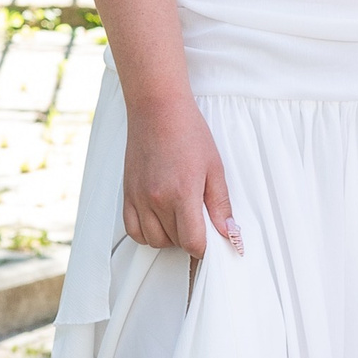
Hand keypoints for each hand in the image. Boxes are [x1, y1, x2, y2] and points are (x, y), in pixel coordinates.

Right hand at [121, 92, 240, 256]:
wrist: (157, 109)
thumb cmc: (189, 133)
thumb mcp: (214, 168)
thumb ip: (221, 206)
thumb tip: (230, 235)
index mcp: (182, 193)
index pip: (192, 242)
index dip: (205, 248)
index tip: (211, 240)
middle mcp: (156, 199)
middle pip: (174, 242)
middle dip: (189, 239)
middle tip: (199, 222)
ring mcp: (138, 198)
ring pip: (153, 240)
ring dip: (169, 238)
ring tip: (180, 219)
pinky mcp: (127, 193)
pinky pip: (132, 230)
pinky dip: (147, 233)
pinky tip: (160, 220)